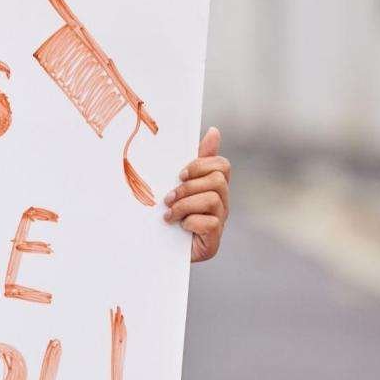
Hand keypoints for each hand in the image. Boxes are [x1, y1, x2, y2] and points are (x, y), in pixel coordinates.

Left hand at [163, 126, 228, 262]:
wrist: (158, 248)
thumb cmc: (169, 211)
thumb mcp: (176, 183)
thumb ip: (194, 159)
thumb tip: (214, 131)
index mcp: (213, 186)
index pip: (222, 165)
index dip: (201, 165)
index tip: (180, 174)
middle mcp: (221, 203)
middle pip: (217, 180)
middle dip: (189, 186)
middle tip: (169, 197)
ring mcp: (220, 222)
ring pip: (212, 200)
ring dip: (185, 205)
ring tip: (168, 214)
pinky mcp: (214, 241)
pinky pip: (211, 223)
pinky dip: (191, 223)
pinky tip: (180, 227)